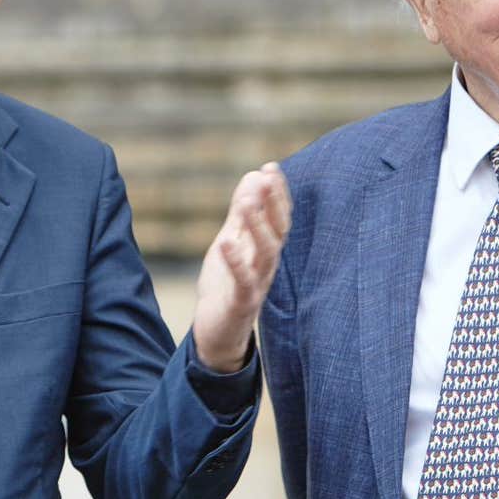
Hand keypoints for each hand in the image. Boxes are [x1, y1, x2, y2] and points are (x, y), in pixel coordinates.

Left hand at [191, 162, 291, 372]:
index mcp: (266, 248)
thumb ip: (243, 211)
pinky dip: (235, 262)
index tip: (271, 167)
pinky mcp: (242, 303)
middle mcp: (267, 264)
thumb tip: (255, 175)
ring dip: (257, 226)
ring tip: (245, 202)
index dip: (278, 193)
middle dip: (274, 203)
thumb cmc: (228, 284)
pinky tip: (225, 242)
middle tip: (267, 176)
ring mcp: (258, 284)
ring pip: (266, 253)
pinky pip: (243, 282)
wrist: (218, 331)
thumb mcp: (233, 240)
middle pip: (278, 230)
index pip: (279, 217)